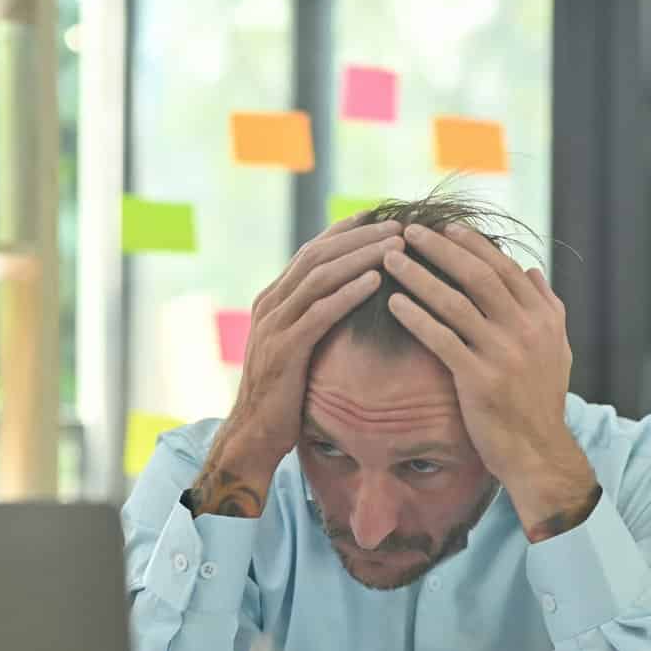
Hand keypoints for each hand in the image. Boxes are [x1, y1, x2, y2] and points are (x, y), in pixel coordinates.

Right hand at [188, 217, 403, 516]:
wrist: (254, 434)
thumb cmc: (283, 396)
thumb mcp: (295, 349)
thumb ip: (311, 321)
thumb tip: (346, 301)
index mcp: (272, 300)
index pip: (310, 252)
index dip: (344, 232)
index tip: (376, 216)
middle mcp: (270, 305)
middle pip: (317, 255)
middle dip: (358, 236)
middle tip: (395, 225)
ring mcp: (274, 326)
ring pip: (319, 277)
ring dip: (359, 257)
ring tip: (393, 245)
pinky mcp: (285, 350)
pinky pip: (320, 312)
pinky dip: (348, 292)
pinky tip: (375, 281)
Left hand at [382, 223, 599, 539]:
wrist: (538, 452)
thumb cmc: (541, 401)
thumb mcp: (556, 349)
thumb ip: (547, 307)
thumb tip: (531, 270)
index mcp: (542, 317)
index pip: (504, 268)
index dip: (473, 245)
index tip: (446, 228)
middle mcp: (525, 329)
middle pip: (477, 276)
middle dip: (440, 249)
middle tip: (409, 230)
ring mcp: (503, 354)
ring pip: (455, 302)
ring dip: (419, 276)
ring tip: (390, 259)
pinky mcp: (480, 379)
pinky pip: (442, 339)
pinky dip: (417, 317)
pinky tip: (394, 303)